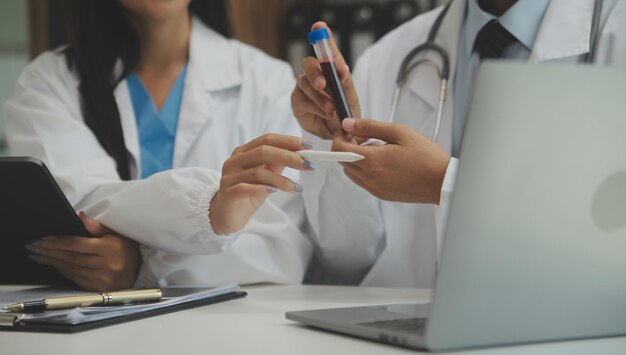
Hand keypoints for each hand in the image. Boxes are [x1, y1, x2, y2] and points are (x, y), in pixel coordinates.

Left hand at [25, 212, 140, 290]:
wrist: (138, 271)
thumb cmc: (127, 249)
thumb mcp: (117, 234)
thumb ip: (98, 226)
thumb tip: (80, 216)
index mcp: (109, 248)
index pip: (76, 244)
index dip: (56, 242)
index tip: (41, 240)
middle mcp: (105, 264)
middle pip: (70, 257)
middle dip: (49, 252)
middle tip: (33, 247)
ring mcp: (101, 278)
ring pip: (70, 268)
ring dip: (52, 262)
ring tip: (38, 256)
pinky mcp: (97, 288)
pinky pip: (75, 278)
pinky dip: (62, 271)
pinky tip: (54, 265)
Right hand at [210, 133, 313, 233]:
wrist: (227, 215)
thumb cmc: (248, 193)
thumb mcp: (266, 177)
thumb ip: (277, 164)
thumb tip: (299, 154)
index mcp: (244, 152)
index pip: (267, 139)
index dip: (288, 141)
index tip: (308, 146)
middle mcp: (235, 161)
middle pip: (263, 152)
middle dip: (289, 157)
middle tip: (308, 165)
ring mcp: (229, 177)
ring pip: (258, 172)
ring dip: (281, 180)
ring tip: (296, 188)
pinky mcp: (227, 194)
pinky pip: (245, 188)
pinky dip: (262, 189)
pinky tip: (274, 192)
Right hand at [291, 21, 360, 138]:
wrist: (340, 135)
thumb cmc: (346, 113)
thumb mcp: (350, 97)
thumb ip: (345, 82)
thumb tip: (342, 68)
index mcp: (331, 69)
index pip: (325, 49)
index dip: (322, 36)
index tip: (320, 26)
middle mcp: (315, 75)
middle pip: (309, 64)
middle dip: (316, 73)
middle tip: (323, 84)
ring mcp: (304, 88)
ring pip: (305, 84)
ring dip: (319, 97)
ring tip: (332, 110)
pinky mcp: (297, 102)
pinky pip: (302, 100)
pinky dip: (315, 107)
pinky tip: (324, 114)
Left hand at [333, 118, 450, 203]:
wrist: (441, 181)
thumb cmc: (425, 156)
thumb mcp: (398, 132)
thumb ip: (369, 127)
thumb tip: (348, 124)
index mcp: (372, 161)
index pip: (338, 150)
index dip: (339, 137)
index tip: (347, 130)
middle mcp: (369, 177)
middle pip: (342, 161)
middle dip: (348, 147)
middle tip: (366, 137)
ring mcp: (374, 188)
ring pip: (351, 172)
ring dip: (356, 159)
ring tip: (378, 149)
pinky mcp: (380, 194)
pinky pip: (363, 181)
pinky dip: (366, 169)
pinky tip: (384, 161)